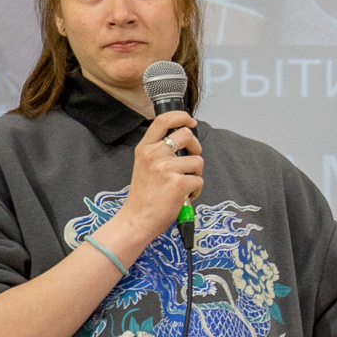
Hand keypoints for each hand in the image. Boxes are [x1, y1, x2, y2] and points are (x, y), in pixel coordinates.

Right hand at [114, 111, 202, 238]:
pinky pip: (199, 180)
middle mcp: (154, 154)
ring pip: (197, 161)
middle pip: (188, 135)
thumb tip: (185, 141)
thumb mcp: (144, 165)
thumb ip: (159, 151)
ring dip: (195, 175)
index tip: (190, 120)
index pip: (163, 120)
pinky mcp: (179, 182)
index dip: (181, 116)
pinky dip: (195, 190)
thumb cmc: (144, 196)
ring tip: (181, 186)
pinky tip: (182, 197)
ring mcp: (166, 167)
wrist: (136, 220)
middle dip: (195, 148)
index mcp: (145, 148)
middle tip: (190, 163)